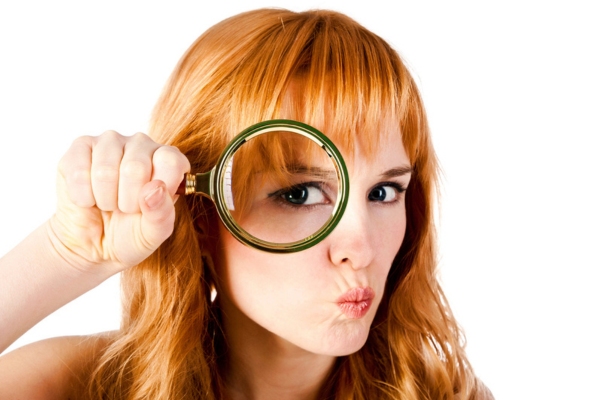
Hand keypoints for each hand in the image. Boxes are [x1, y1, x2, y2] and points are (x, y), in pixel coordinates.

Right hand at [49, 131, 189, 274]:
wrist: (92, 245)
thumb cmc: (130, 233)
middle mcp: (142, 144)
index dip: (159, 190)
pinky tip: (88, 199)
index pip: (171, 162)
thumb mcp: (153, 233)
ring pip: (105, 170)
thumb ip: (162, 213)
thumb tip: (155, 188)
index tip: (149, 206)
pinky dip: (83, 197)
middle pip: (136, 167)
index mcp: (168, 160)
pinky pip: (79, 172)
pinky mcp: (80, 146)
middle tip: (125, 209)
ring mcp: (111, 142)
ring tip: (108, 203)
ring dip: (105, 199)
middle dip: (128, 201)